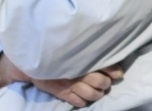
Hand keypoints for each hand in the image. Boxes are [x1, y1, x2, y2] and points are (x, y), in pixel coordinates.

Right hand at [0, 55, 122, 106]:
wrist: (34, 61)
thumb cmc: (58, 54)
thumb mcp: (75, 50)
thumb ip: (90, 53)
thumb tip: (106, 58)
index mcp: (84, 59)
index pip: (105, 66)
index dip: (114, 71)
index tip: (118, 75)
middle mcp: (79, 73)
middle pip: (101, 82)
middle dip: (105, 84)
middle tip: (105, 82)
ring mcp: (71, 84)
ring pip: (91, 94)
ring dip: (97, 94)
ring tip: (98, 92)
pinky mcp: (62, 93)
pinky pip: (78, 102)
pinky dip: (84, 101)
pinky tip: (84, 98)